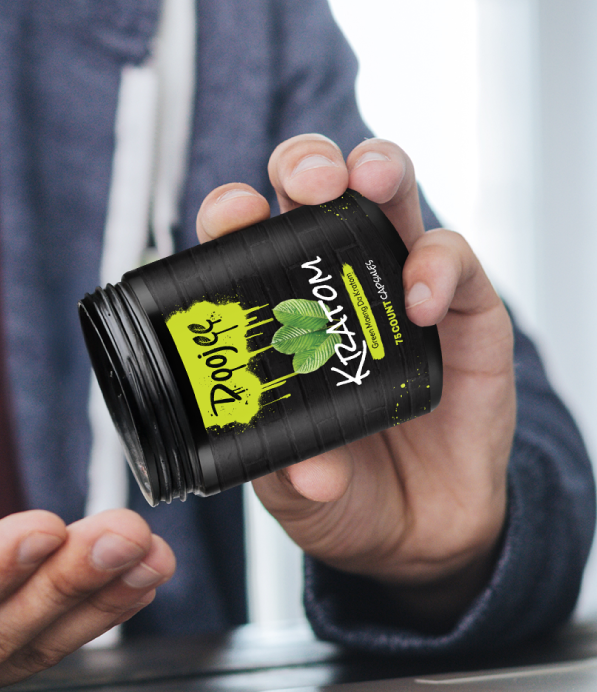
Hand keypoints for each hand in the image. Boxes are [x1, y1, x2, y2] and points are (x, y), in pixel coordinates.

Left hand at [197, 134, 513, 629]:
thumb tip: (307, 470)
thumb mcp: (290, 485)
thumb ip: (290, 467)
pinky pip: (452, 259)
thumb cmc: (338, 483)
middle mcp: (326, 276)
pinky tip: (419, 299)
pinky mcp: (459, 307)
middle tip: (308, 183)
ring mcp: (393, 281)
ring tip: (366, 183)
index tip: (231, 217)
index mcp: (269, 301)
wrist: (416, 527)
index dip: (231, 212)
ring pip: (386, 192)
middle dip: (306, 164)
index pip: (240, 235)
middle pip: (310, 187)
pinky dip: (437, 265)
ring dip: (376, 170)